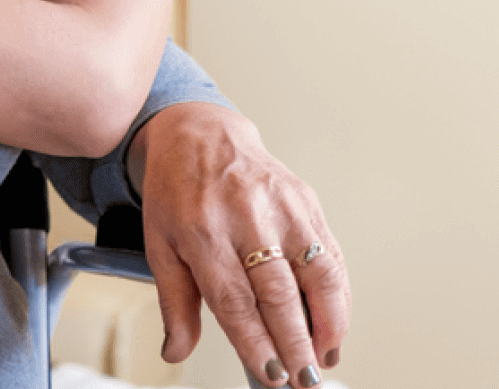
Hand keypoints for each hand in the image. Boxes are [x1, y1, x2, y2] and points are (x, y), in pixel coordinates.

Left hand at [130, 103, 348, 388]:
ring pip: (317, 273)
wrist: (199, 133)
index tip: (269, 376)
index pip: (234, 300)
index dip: (256, 343)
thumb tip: (175, 351)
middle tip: (303, 380)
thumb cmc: (176, 191)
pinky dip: (340, 294)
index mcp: (201, 231)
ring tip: (325, 358)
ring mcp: (280, 205)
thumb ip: (174, 302)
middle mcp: (245, 216)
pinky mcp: (305, 199)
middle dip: (296, 344)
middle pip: (278, 292)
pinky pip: (330, 253)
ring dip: (329, 324)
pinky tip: (336, 323)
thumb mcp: (159, 244)